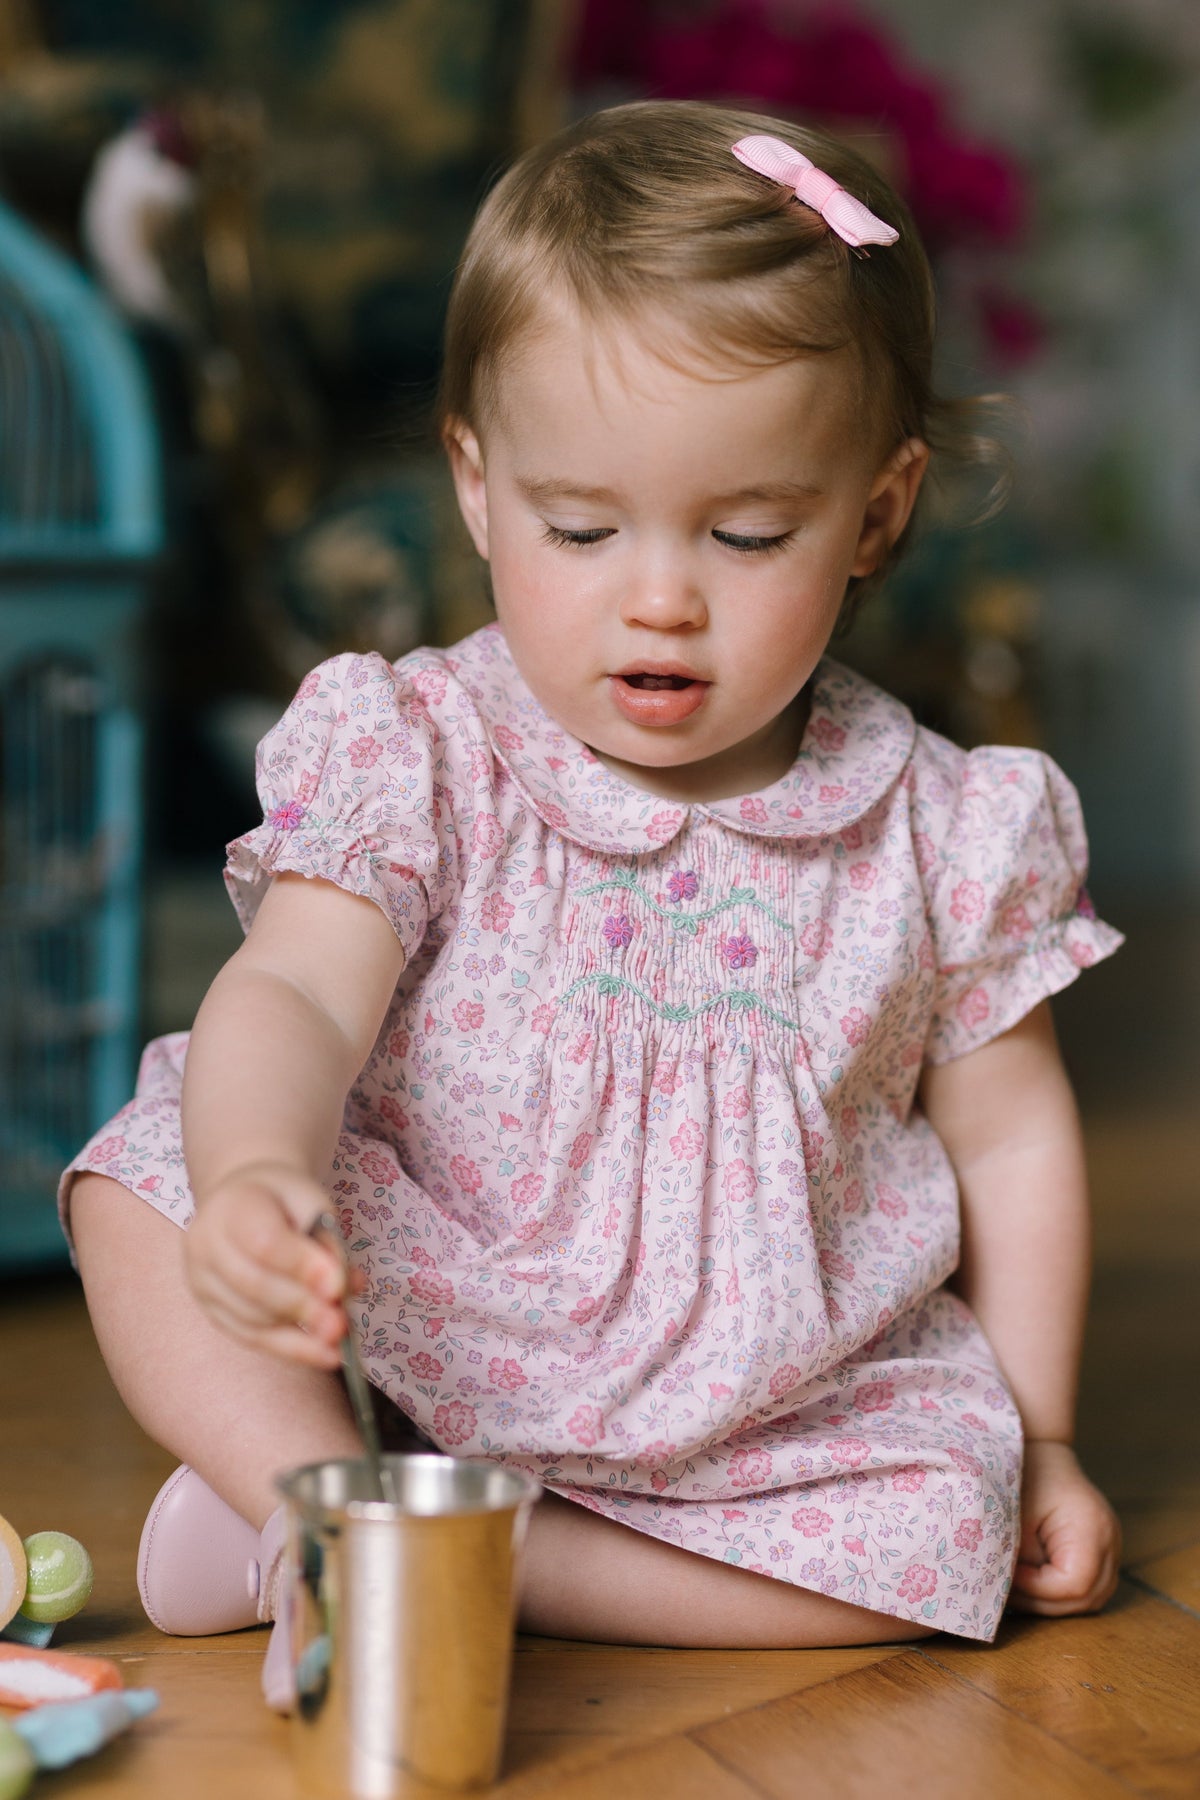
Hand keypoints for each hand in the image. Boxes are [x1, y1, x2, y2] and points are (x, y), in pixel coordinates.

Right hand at [184, 1163, 348, 1368]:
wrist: (241, 1200)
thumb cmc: (281, 1200)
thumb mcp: (311, 1201)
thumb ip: (327, 1240)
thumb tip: (344, 1287)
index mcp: (231, 1206)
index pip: (264, 1242)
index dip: (301, 1267)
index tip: (337, 1285)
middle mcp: (205, 1246)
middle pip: (252, 1285)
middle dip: (301, 1307)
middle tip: (340, 1324)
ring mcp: (203, 1282)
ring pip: (250, 1317)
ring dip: (299, 1334)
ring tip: (338, 1338)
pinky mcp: (212, 1311)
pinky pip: (250, 1337)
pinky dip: (290, 1349)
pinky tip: (323, 1354)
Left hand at [1007, 1439, 1120, 1616]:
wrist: (1043, 1450)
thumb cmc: (1027, 1475)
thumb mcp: (1016, 1516)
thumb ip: (1018, 1557)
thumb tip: (1011, 1593)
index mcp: (1092, 1527)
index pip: (1074, 1584)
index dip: (1039, 1589)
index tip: (1011, 1575)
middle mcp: (1110, 1541)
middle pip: (1087, 1598)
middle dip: (1044, 1602)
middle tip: (1010, 1591)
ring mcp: (1111, 1547)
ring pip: (1091, 1598)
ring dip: (1054, 1602)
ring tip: (1020, 1590)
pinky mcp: (1102, 1550)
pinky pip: (1089, 1585)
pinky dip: (1063, 1592)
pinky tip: (1034, 1584)